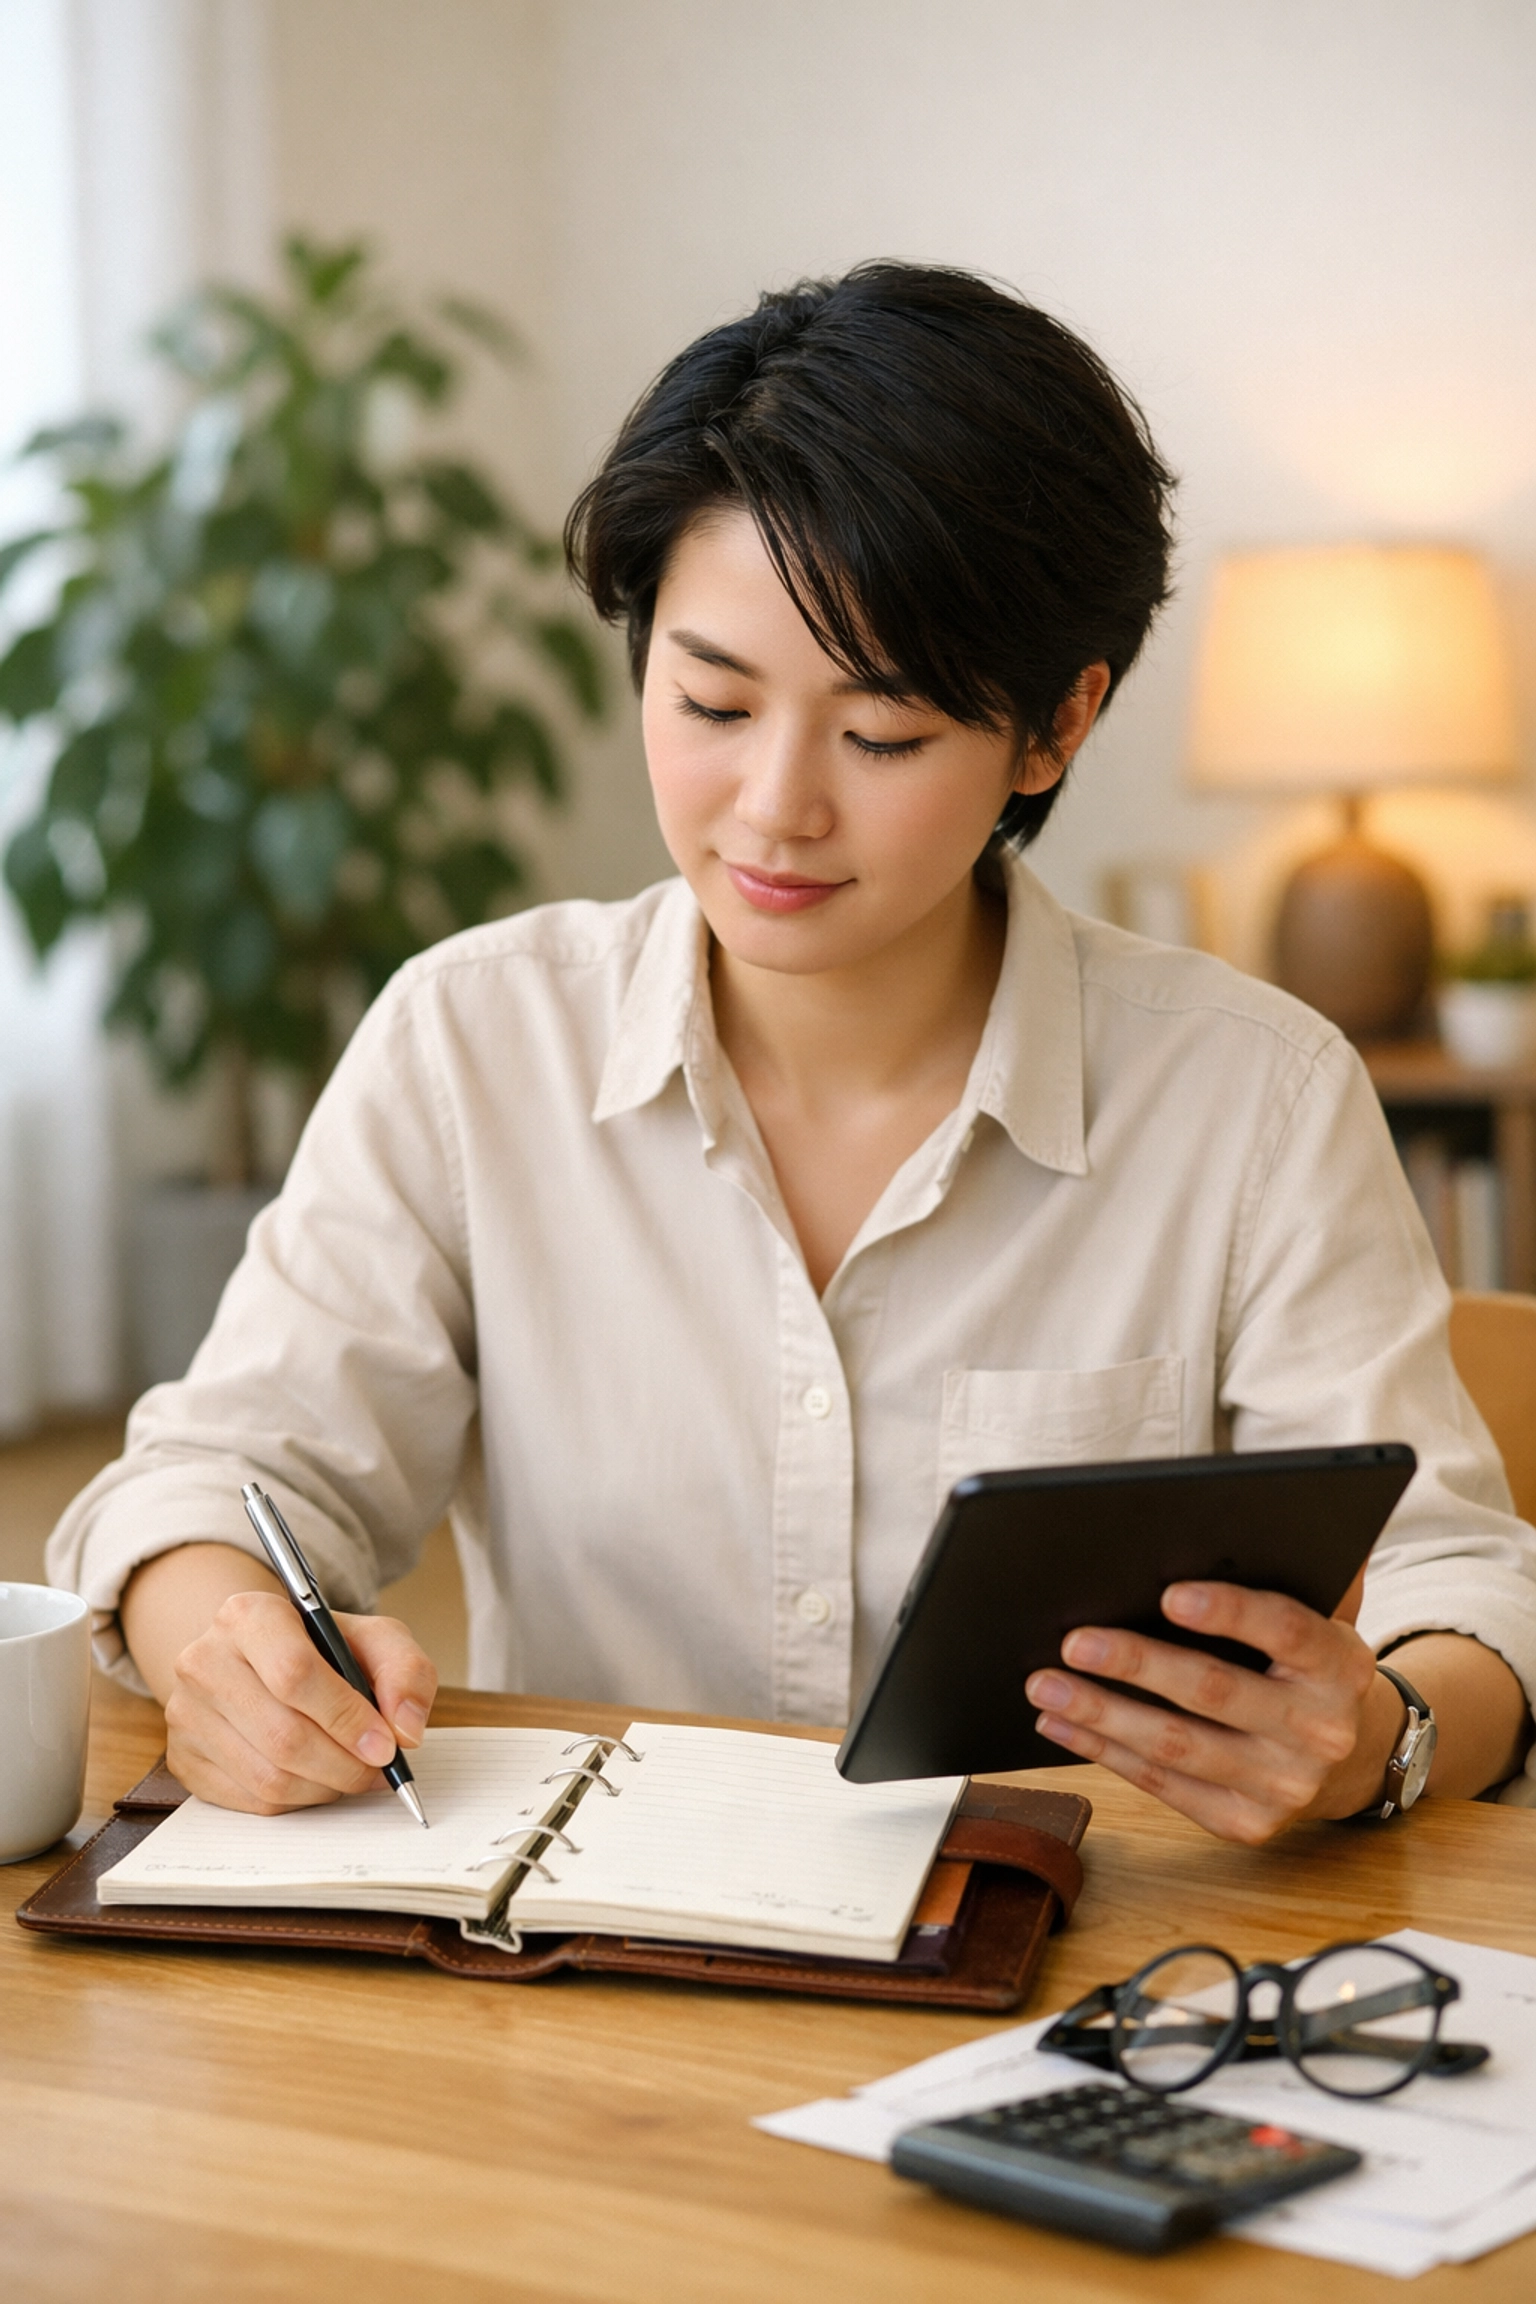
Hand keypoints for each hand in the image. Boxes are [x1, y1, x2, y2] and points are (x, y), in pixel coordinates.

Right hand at [164, 1590, 437, 1814]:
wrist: (257, 1659)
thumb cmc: (320, 1649)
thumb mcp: (373, 1639)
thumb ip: (405, 1671)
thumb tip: (407, 1730)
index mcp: (248, 1616)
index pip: (295, 1673)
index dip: (346, 1717)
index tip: (386, 1744)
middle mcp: (204, 1661)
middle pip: (283, 1735)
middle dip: (345, 1764)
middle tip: (379, 1770)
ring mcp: (186, 1713)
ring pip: (268, 1777)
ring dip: (325, 1787)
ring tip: (352, 1772)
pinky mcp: (183, 1758)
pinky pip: (250, 1801)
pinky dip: (297, 1801)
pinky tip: (318, 1780)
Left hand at [1024, 1581, 1400, 1845]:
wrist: (1349, 1757)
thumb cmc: (1306, 1665)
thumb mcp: (1320, 1616)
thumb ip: (1286, 1572)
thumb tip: (1232, 1519)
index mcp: (1341, 1663)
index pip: (1287, 1631)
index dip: (1229, 1612)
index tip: (1170, 1593)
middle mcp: (1320, 1729)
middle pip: (1215, 1691)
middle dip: (1136, 1663)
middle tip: (1072, 1640)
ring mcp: (1284, 1785)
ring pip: (1178, 1746)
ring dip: (1101, 1713)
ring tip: (1044, 1683)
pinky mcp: (1246, 1822)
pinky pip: (1163, 1786)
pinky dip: (1104, 1753)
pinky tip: (1062, 1723)